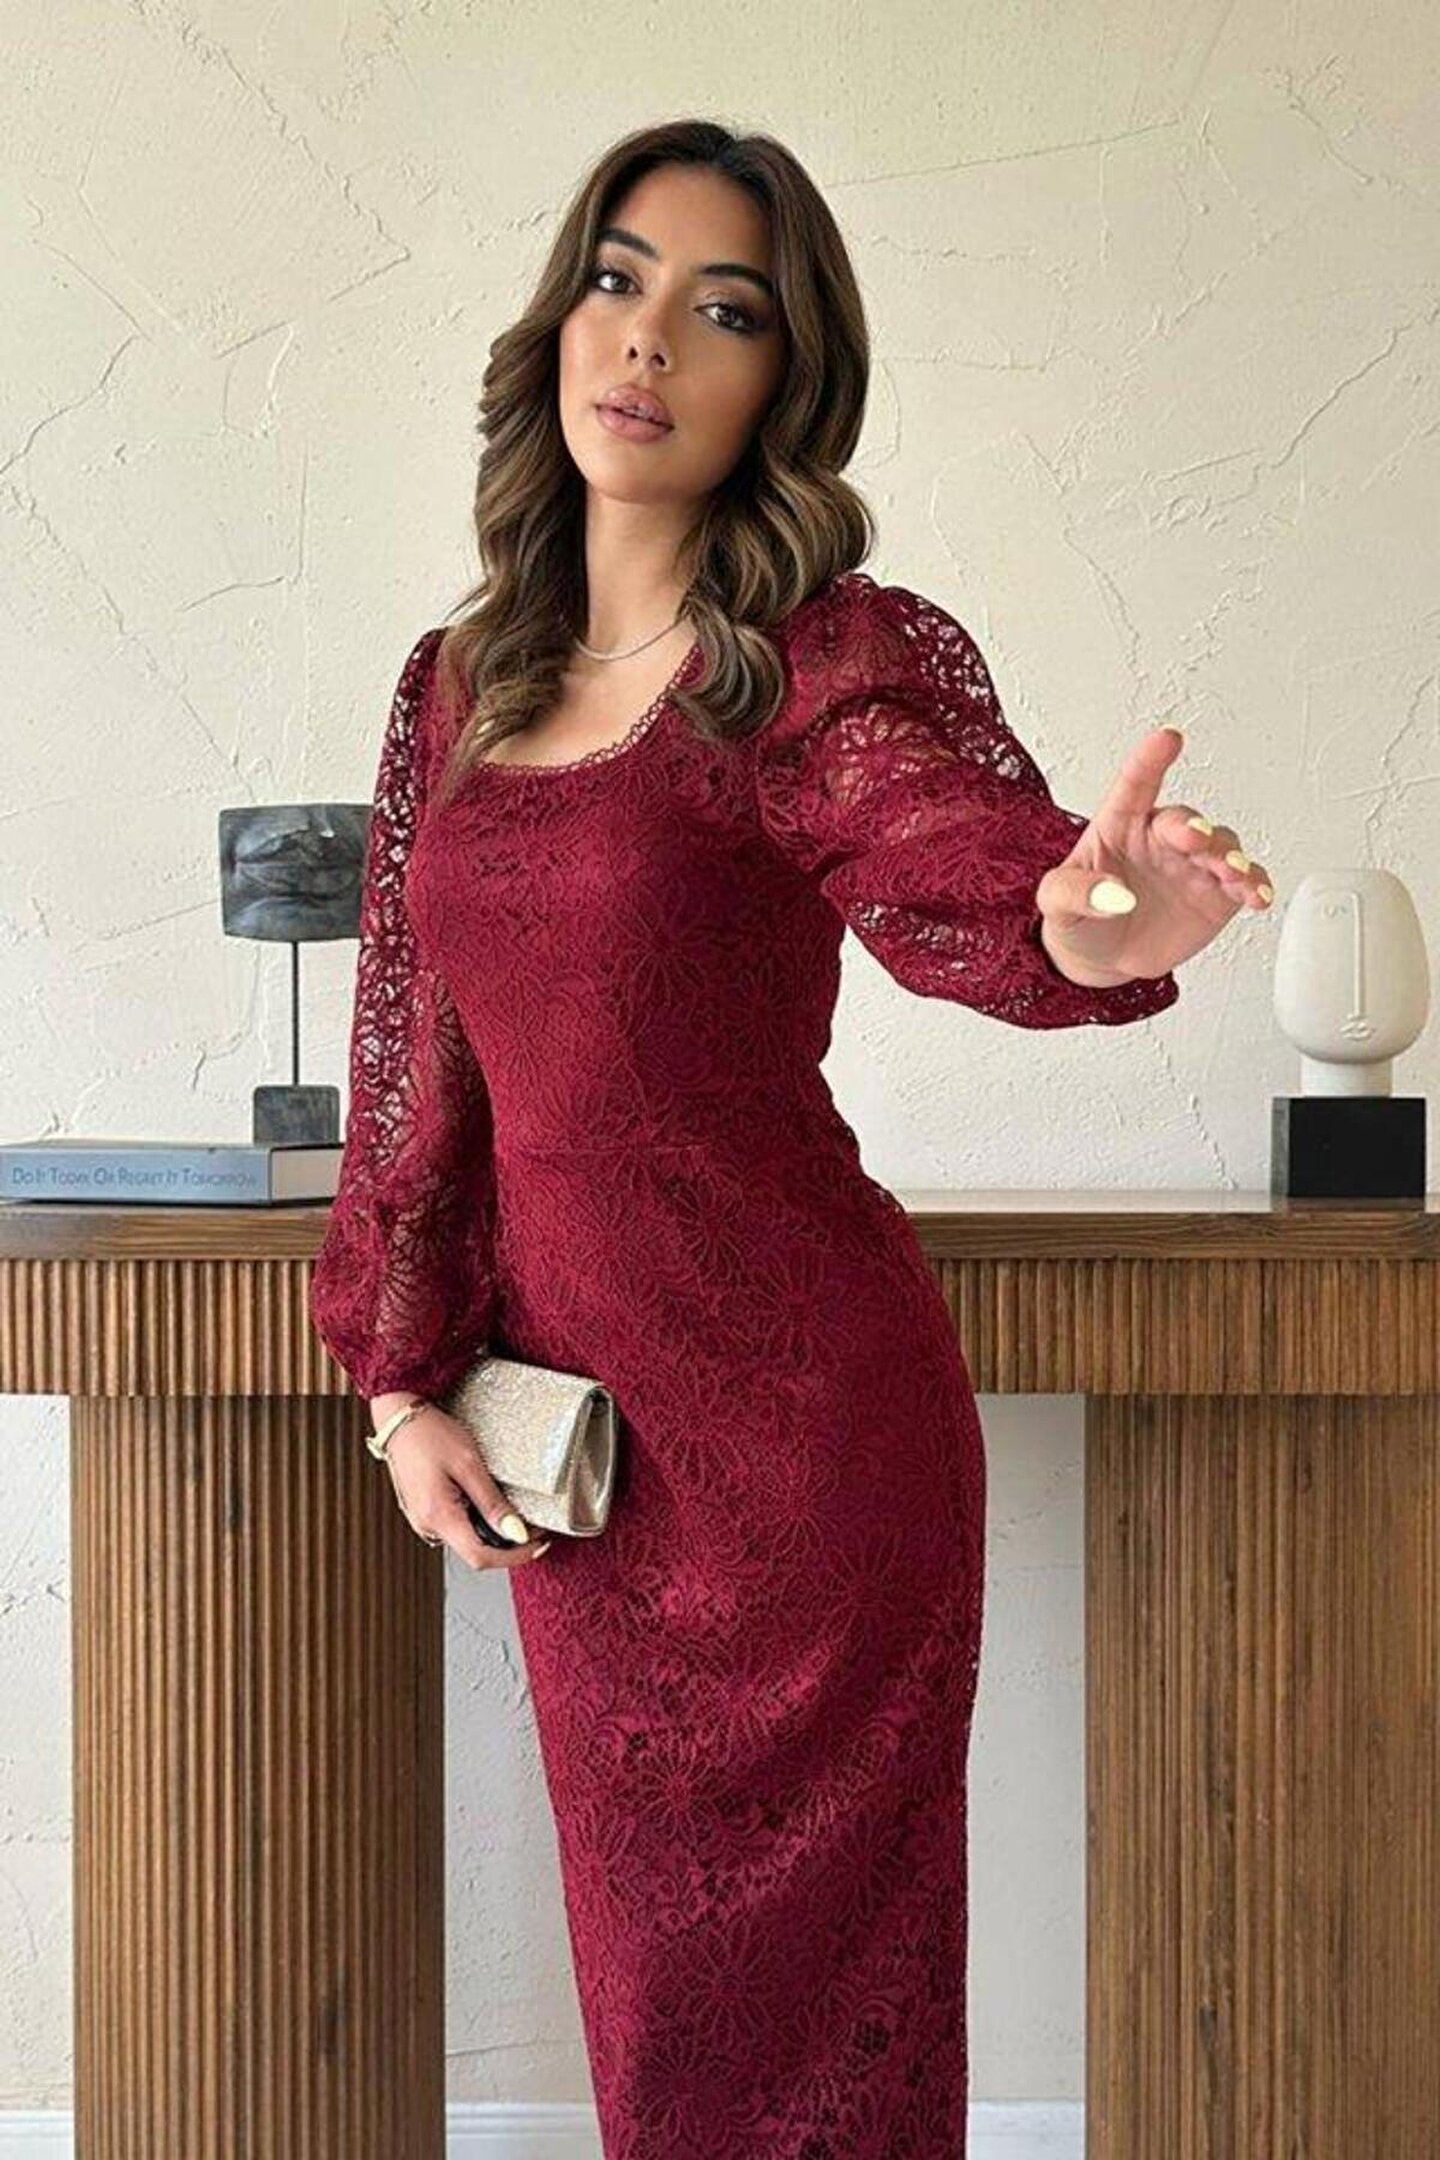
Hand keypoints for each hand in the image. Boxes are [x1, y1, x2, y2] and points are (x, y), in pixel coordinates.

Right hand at [383, 1406, 551, 1569]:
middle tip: (532, 1525)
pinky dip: (476, 1522)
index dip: (514, 1556)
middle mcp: (427, 1525)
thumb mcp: (469, 1464)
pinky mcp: (424, 1512)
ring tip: (512, 1510)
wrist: (399, 1419)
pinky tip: (486, 1503)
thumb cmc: (430, 1434)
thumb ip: (492, 1503)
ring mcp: (423, 1520)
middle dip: (507, 1544)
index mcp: (438, 1516)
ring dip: (492, 1533)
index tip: (538, 1544)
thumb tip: (516, 1533)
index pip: (481, 1557)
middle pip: (475, 1551)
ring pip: (466, 1540)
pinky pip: (455, 1526)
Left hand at [1034, 726, 1274, 985]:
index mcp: (1119, 825)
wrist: (1106, 960)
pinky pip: (1246, 882)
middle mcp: (1162, 838)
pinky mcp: (1219, 895)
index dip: (1150, 760)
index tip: (1167, 739)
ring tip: (1231, 872)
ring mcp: (1194, 864)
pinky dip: (1256, 885)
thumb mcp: (1056, 903)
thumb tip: (1112, 895)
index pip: (1134, 785)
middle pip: (1185, 821)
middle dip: (1194, 828)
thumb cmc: (1080, 917)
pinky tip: (1257, 895)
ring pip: (1223, 846)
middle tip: (1196, 839)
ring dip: (1230, 856)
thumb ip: (1075, 893)